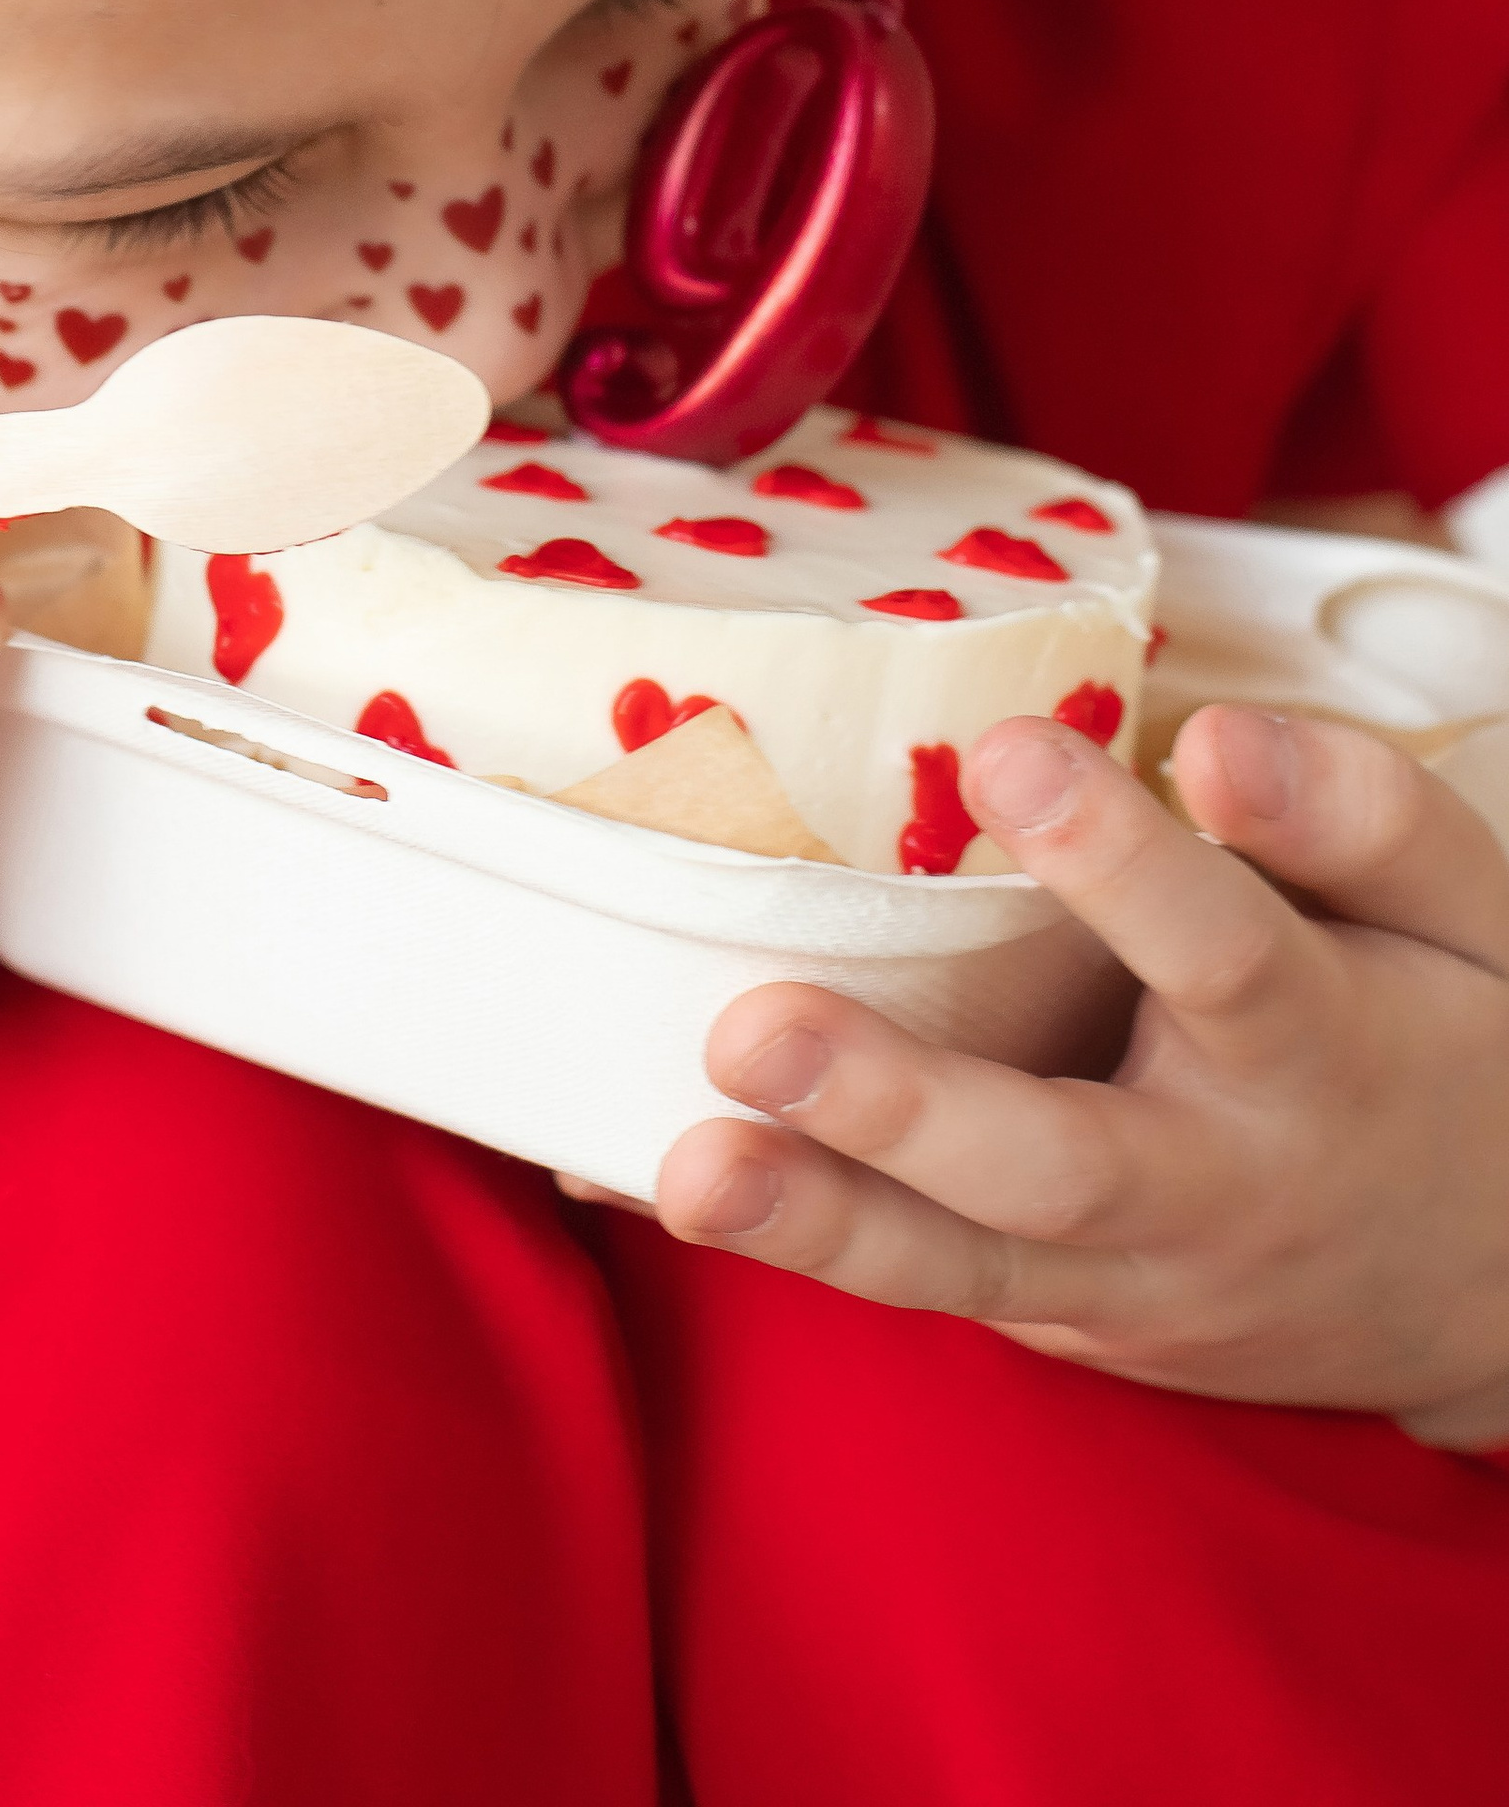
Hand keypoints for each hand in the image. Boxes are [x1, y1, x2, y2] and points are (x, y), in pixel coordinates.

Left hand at [649, 705, 1508, 1446]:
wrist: (1501, 1285)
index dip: (1119, 856)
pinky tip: (652, 1177)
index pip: (1220, 951)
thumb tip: (1216, 746)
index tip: (1005, 747)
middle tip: (753, 1027)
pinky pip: (928, 1290)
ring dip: (815, 1224)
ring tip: (681, 1171)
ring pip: (963, 1273)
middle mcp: (1215, 1184)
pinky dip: (801, 1247)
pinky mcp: (1073, 1330)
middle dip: (900, 1105)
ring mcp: (1138, 1286)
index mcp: (1318, 1048)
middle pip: (1052, 1165)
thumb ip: (1355, 817)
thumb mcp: (1468, 913)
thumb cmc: (1452, 1039)